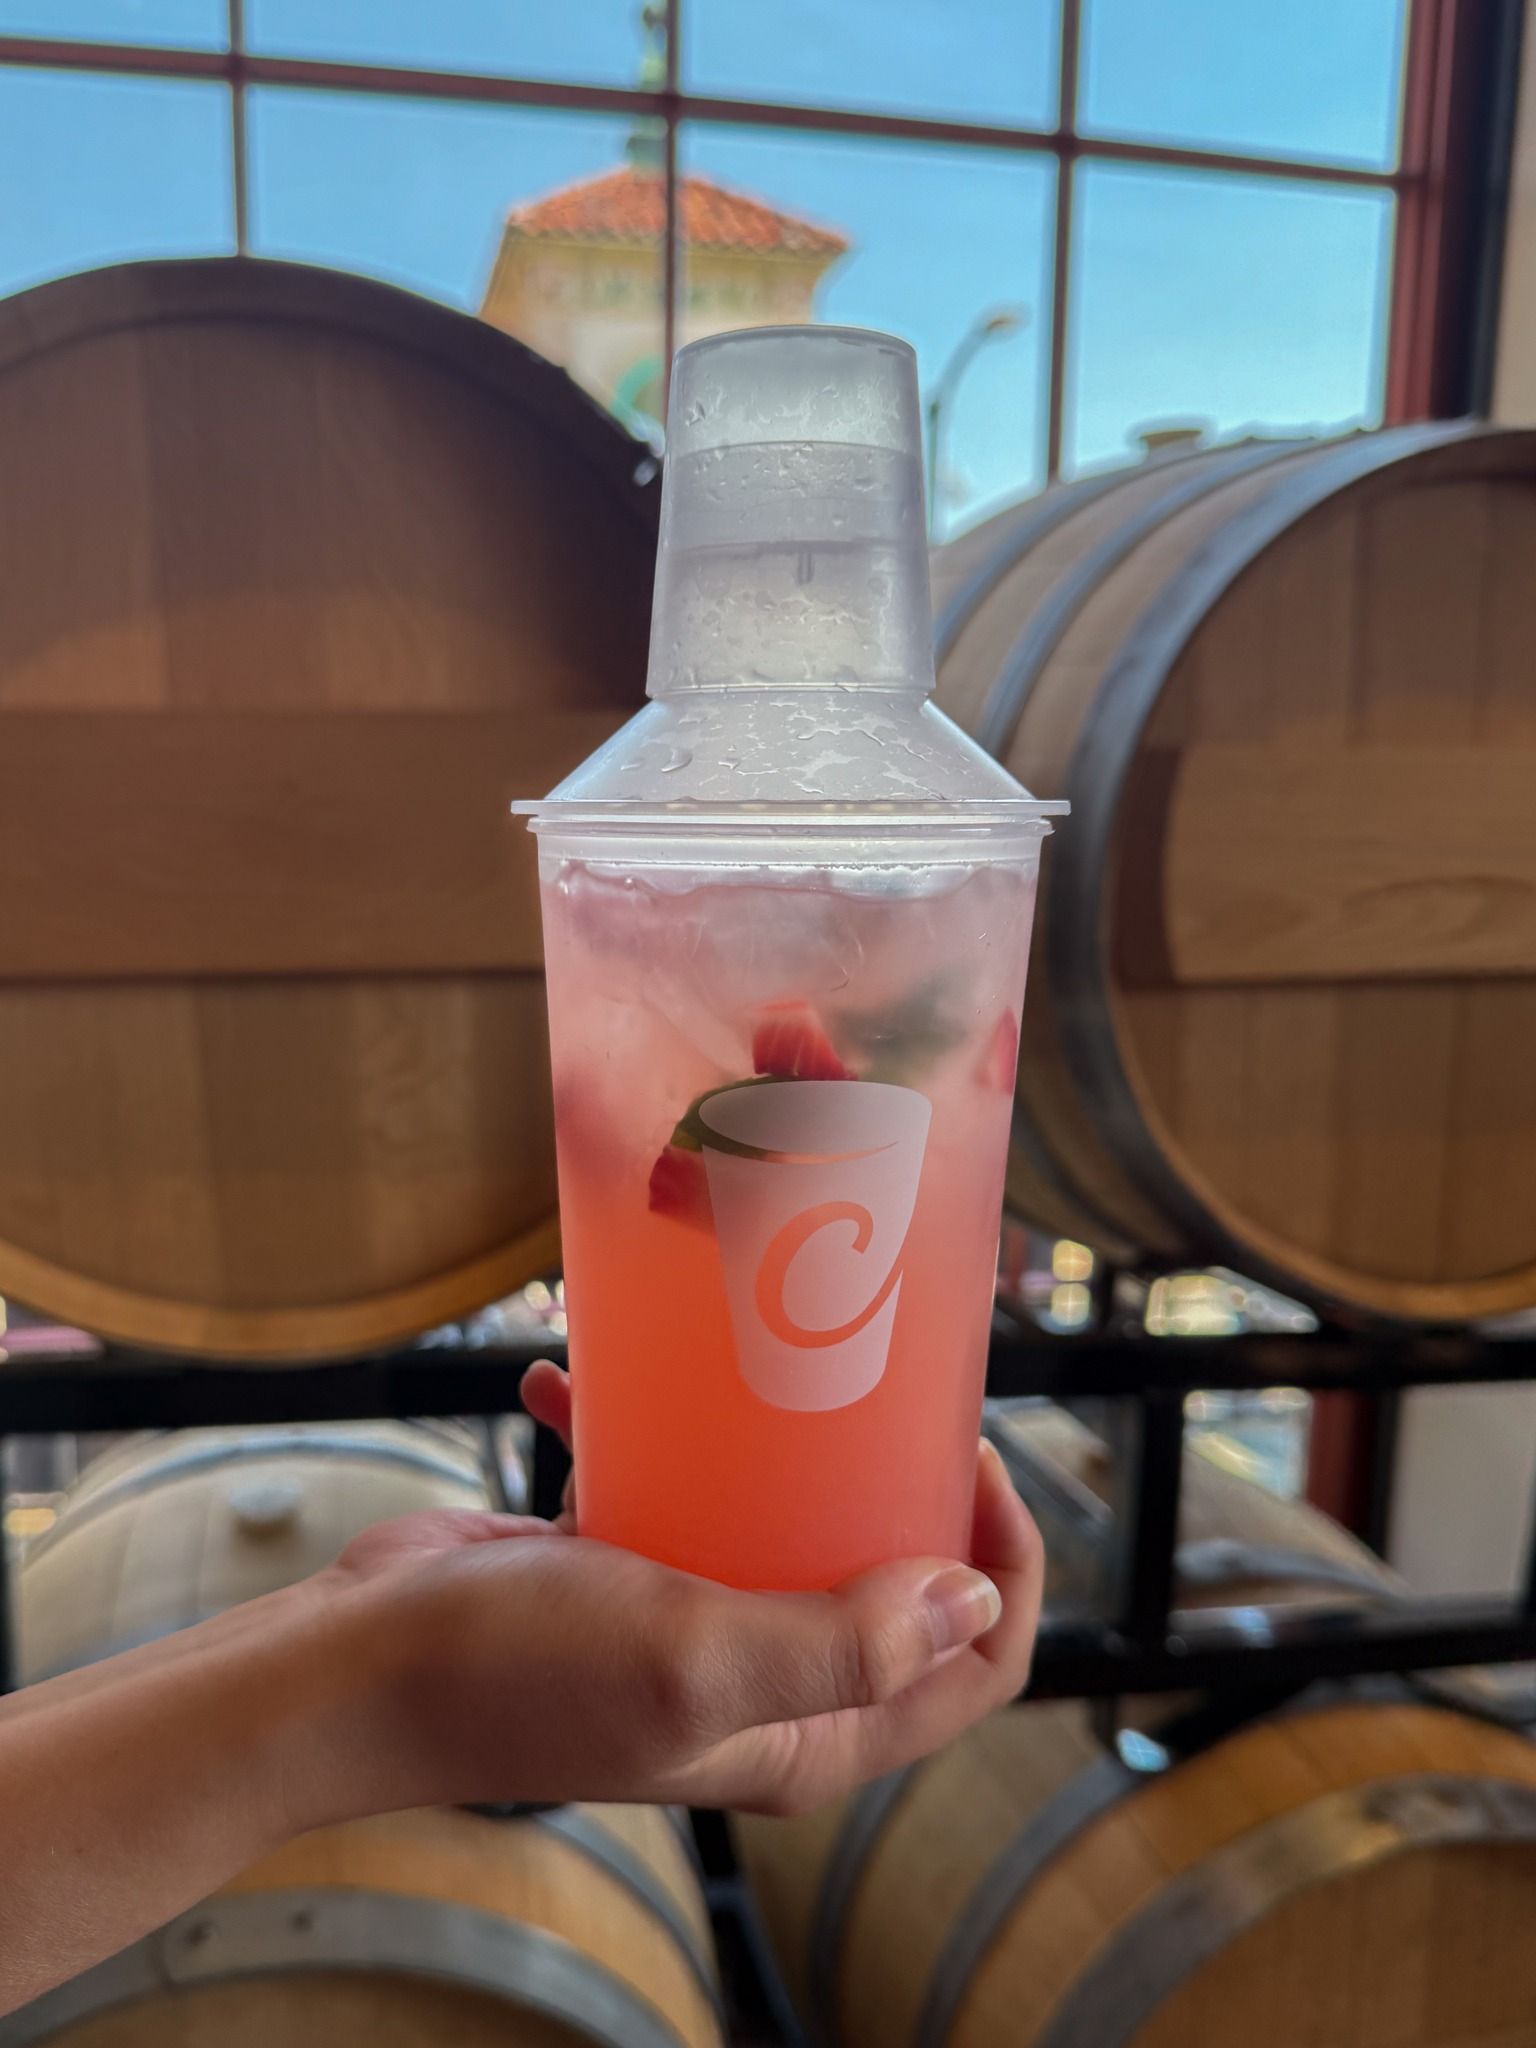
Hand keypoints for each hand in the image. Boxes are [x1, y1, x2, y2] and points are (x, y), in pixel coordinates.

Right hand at [307, 1363, 1043, 1820]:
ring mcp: (696, 1619)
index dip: (1003, 1572)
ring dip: (786, 1439)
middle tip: (887, 1381)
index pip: (968, 1670)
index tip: (973, 1457)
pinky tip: (587, 1373)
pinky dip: (641, 1425)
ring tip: (771, 1347)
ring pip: (791, 1522)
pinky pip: (676, 1484)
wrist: (360, 1666)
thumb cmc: (521, 1674)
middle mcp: (767, 1679)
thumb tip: (968, 1601)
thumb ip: (840, 1644)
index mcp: (807, 1729)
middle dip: (908, 1484)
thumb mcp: (694, 1662)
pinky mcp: (626, 1563)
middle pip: (895, 1582)